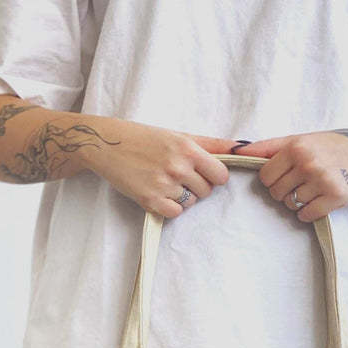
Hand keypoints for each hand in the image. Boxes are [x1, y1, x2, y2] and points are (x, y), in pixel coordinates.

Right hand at [81, 118, 242, 218]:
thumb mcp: (178, 135)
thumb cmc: (144, 138)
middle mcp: (178, 167)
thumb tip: (241, 147)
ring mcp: (164, 185)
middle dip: (197, 186)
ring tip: (164, 181)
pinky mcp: (151, 200)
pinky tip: (158, 192)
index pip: (221, 175)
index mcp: (188, 148)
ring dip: (182, 196)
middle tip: (177, 175)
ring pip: (191, 203)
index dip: (214, 176)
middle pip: (207, 191)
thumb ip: (211, 144)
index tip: (203, 173)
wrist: (107, 145)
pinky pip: (175, 213)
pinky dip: (170, 206)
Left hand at [230, 129, 347, 221]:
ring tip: (313, 190)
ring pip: (290, 205)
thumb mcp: (301, 138)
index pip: (264, 175)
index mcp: (296, 147)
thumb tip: (237, 150)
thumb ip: (270, 146)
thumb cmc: (332, 145)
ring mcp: (321, 181)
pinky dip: (309, 212)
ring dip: (297, 203)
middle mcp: (307, 163)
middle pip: (275, 192)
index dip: (272, 179)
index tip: (285, 176)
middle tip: (301, 184)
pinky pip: (306, 215)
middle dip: (284, 192)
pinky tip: (320, 201)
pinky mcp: (334, 198)